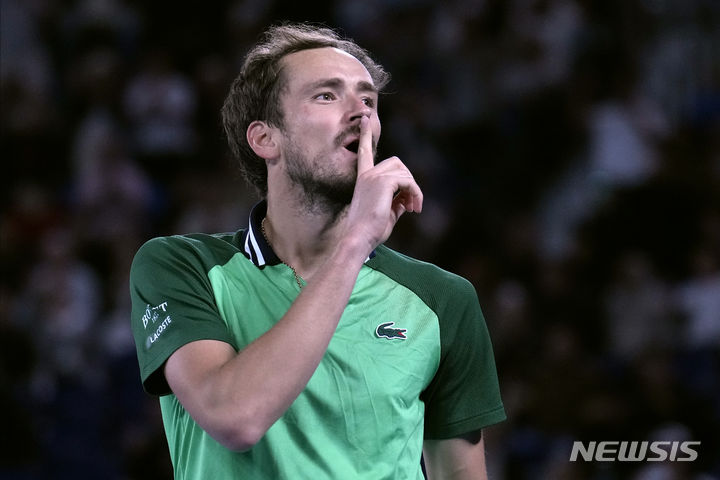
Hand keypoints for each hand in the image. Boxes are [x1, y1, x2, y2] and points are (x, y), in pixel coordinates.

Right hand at [342, 116, 422, 253]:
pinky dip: (415, 194)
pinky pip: (408, 182)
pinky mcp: (383, 182)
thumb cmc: (370, 231)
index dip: (366, 135)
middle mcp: (367, 174)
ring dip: (414, 190)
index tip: (365, 118)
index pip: (365, 152)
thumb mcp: (386, 214)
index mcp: (363, 179)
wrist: (359, 238)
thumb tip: (408, 200)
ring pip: (405, 173)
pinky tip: (414, 209)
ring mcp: (374, 176)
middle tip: (413, 204)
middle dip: (409, 181)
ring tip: (414, 208)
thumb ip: (396, 202)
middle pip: (397, 163)